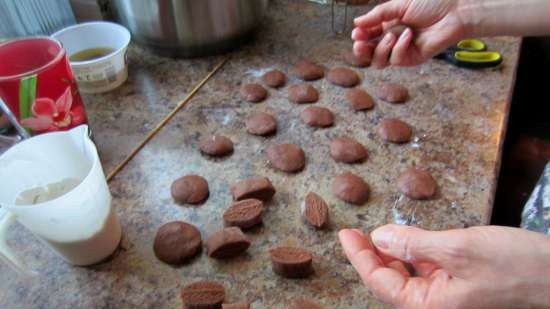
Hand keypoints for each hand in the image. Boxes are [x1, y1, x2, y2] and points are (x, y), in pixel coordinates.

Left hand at [339, 224, 549, 308]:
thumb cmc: (513, 265)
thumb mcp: (458, 248)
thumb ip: (414, 243)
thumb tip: (378, 237)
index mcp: (430, 306)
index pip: (381, 283)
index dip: (359, 258)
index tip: (345, 235)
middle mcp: (434, 304)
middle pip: (388, 282)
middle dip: (369, 257)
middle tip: (353, 233)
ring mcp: (445, 294)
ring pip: (404, 275)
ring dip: (387, 254)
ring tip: (372, 234)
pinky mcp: (456, 281)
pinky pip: (423, 269)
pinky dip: (410, 252)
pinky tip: (404, 238)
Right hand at [352, 0, 467, 67]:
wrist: (455, 11)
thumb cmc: (432, 4)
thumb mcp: (399, 5)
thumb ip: (378, 15)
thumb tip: (356, 23)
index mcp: (388, 25)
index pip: (367, 36)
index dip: (360, 36)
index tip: (357, 33)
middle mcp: (393, 40)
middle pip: (369, 53)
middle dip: (361, 50)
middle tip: (359, 44)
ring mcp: (402, 51)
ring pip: (379, 61)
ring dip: (380, 49)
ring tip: (390, 35)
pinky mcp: (412, 59)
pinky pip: (397, 59)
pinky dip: (399, 47)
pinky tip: (408, 36)